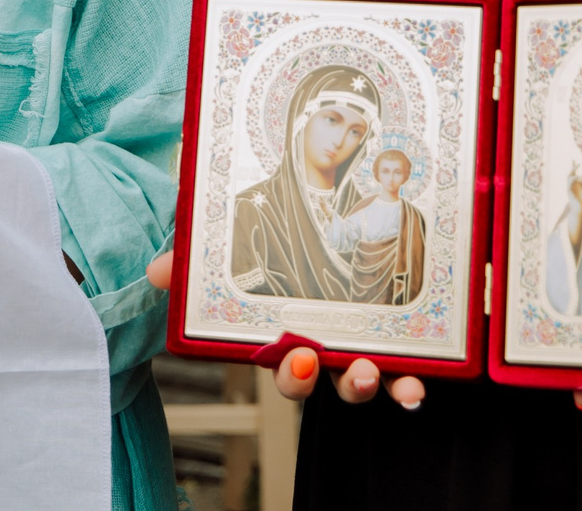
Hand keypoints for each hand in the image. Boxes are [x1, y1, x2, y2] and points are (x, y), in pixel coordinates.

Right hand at [142, 250, 427, 411]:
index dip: (295, 374)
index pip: (288, 366)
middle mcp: (327, 343)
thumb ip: (192, 257)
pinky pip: (410, 355)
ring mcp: (363, 335)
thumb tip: (158, 272)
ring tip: (378, 370)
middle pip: (335, 379)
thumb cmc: (256, 237)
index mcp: (287, 333)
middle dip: (343, 383)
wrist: (312, 198)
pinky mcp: (398, 323)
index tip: (300, 358)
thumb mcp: (221, 242)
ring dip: (378, 382)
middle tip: (355, 367)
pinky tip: (422, 376)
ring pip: (372, 374)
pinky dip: (417, 371)